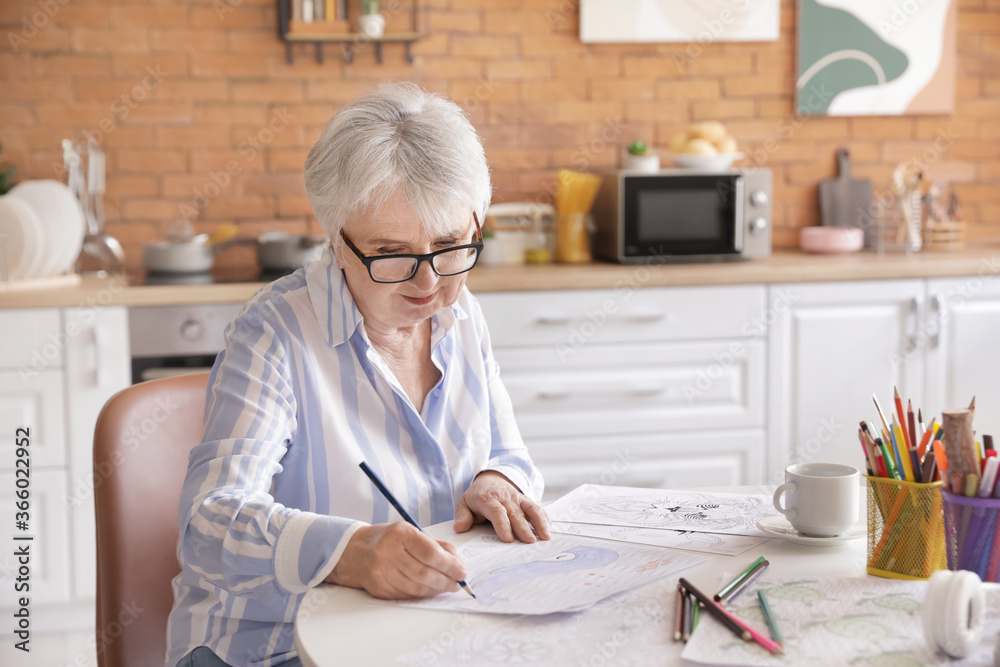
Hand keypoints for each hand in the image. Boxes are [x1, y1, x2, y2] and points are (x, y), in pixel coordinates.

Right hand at [325, 523, 466, 599]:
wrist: (354, 551)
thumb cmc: (387, 539)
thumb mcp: (410, 532)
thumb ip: (436, 545)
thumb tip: (458, 563)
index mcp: (400, 534)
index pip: (430, 553)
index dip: (450, 565)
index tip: (462, 572)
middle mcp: (388, 552)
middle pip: (424, 573)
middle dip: (446, 581)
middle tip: (457, 583)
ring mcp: (381, 571)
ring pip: (416, 587)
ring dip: (436, 590)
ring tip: (446, 587)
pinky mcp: (378, 587)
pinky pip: (406, 595)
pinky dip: (422, 594)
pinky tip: (429, 590)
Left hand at [453, 471, 550, 542]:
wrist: (490, 479)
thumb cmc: (477, 496)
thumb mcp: (464, 503)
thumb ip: (462, 516)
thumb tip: (460, 528)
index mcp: (487, 499)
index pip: (497, 512)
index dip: (503, 525)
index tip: (508, 539)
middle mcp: (505, 498)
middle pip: (516, 513)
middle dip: (524, 528)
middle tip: (530, 542)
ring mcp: (517, 498)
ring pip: (530, 509)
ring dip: (539, 522)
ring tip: (545, 536)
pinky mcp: (526, 501)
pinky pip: (537, 508)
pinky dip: (544, 518)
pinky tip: (548, 530)